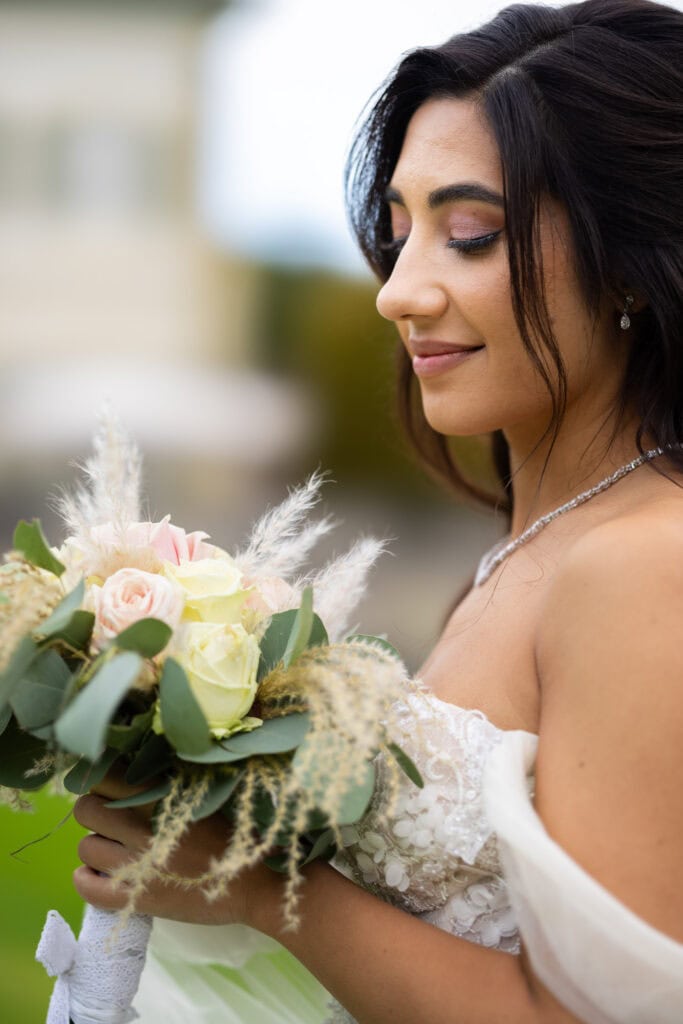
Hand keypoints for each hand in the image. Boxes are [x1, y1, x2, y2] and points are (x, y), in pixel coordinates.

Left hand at [72, 770, 277, 925]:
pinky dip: (87, 880)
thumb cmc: (234, 837)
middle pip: (86, 809)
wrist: (254, 885)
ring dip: (96, 847)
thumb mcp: (205, 797)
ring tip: (115, 851)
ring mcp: (134, 865)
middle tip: (111, 820)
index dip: (102, 782)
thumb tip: (139, 767)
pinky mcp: (133, 899)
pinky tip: (101, 875)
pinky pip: (85, 886)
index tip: (110, 788)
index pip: (105, 776)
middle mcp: (141, 827)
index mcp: (160, 797)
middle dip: (95, 812)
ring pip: (86, 847)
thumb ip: (169, 784)